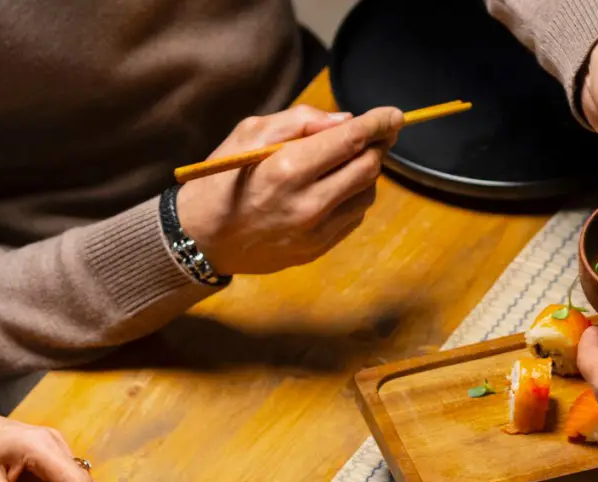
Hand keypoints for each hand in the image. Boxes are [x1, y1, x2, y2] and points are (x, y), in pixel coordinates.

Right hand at [177, 105, 403, 273]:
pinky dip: (353, 198)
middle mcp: (306, 203)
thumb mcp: (249, 133)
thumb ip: (300, 122)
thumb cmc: (222, 178)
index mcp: (286, 169)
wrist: (201, 239)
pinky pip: (353, 218)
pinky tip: (334, 189)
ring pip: (366, 195)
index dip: (379, 124)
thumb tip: (346, 121)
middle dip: (377, 147)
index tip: (395, 115)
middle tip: (376, 135)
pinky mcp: (317, 250)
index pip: (350, 141)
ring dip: (365, 174)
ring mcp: (314, 232)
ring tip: (345, 163)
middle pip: (367, 168)